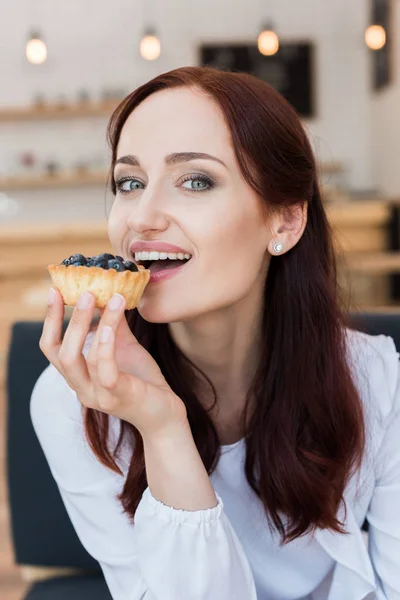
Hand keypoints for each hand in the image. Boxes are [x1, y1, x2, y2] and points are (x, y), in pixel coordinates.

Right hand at [39, 288, 187, 438]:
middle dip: (67, 320)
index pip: (51, 348)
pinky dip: (105, 347)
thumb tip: (110, 293)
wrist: (166, 413)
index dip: (50, 320)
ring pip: (81, 358)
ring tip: (110, 298)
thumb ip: (114, 324)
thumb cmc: (143, 381)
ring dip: (93, 324)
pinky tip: (111, 327)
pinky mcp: (118, 397)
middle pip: (60, 353)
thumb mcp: (126, 347)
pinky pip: (105, 371)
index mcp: (79, 376)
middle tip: (83, 291)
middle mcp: (82, 388)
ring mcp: (98, 395)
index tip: (55, 291)